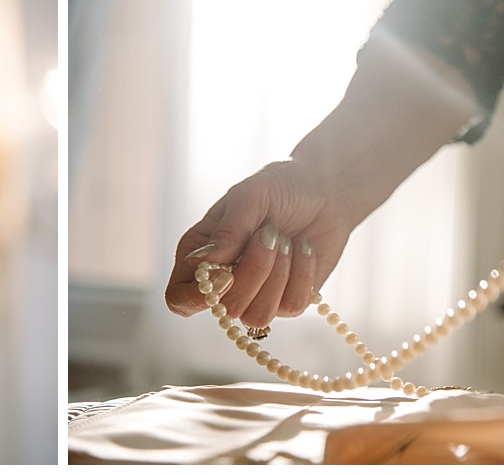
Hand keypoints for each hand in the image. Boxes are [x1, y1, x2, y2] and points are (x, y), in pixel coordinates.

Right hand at [164, 159, 357, 327]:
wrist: (325, 190)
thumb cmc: (280, 187)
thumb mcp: (250, 197)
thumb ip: (227, 231)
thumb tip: (203, 262)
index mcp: (199, 256)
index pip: (178, 299)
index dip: (196, 298)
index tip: (226, 273)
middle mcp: (223, 281)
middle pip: (227, 309)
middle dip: (255, 271)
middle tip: (269, 234)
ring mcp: (256, 295)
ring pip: (258, 316)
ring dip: (278, 274)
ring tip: (285, 241)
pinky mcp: (287, 302)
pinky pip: (291, 306)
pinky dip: (302, 274)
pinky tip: (303, 250)